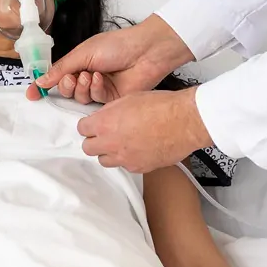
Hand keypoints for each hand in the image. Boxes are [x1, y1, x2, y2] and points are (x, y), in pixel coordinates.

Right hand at [28, 15, 193, 104]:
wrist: (145, 51)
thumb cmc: (117, 45)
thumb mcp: (83, 53)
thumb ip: (61, 68)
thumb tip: (41, 80)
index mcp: (80, 61)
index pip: (56, 76)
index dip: (44, 85)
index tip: (32, 94)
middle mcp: (87, 75)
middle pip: (66, 90)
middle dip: (65, 86)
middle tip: (71, 78)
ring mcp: (99, 88)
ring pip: (79, 97)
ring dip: (81, 87)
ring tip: (90, 75)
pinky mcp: (111, 99)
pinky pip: (95, 100)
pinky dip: (95, 89)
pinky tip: (102, 79)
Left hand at [77, 87, 212, 173]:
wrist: (185, 122)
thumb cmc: (163, 107)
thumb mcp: (130, 98)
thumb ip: (111, 111)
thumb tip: (105, 116)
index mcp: (105, 123)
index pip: (82, 129)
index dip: (89, 125)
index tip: (93, 124)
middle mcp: (111, 144)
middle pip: (88, 148)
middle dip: (94, 141)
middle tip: (104, 134)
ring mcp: (124, 159)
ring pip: (104, 161)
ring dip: (109, 152)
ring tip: (121, 142)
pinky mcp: (139, 168)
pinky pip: (125, 166)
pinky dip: (128, 159)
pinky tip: (138, 148)